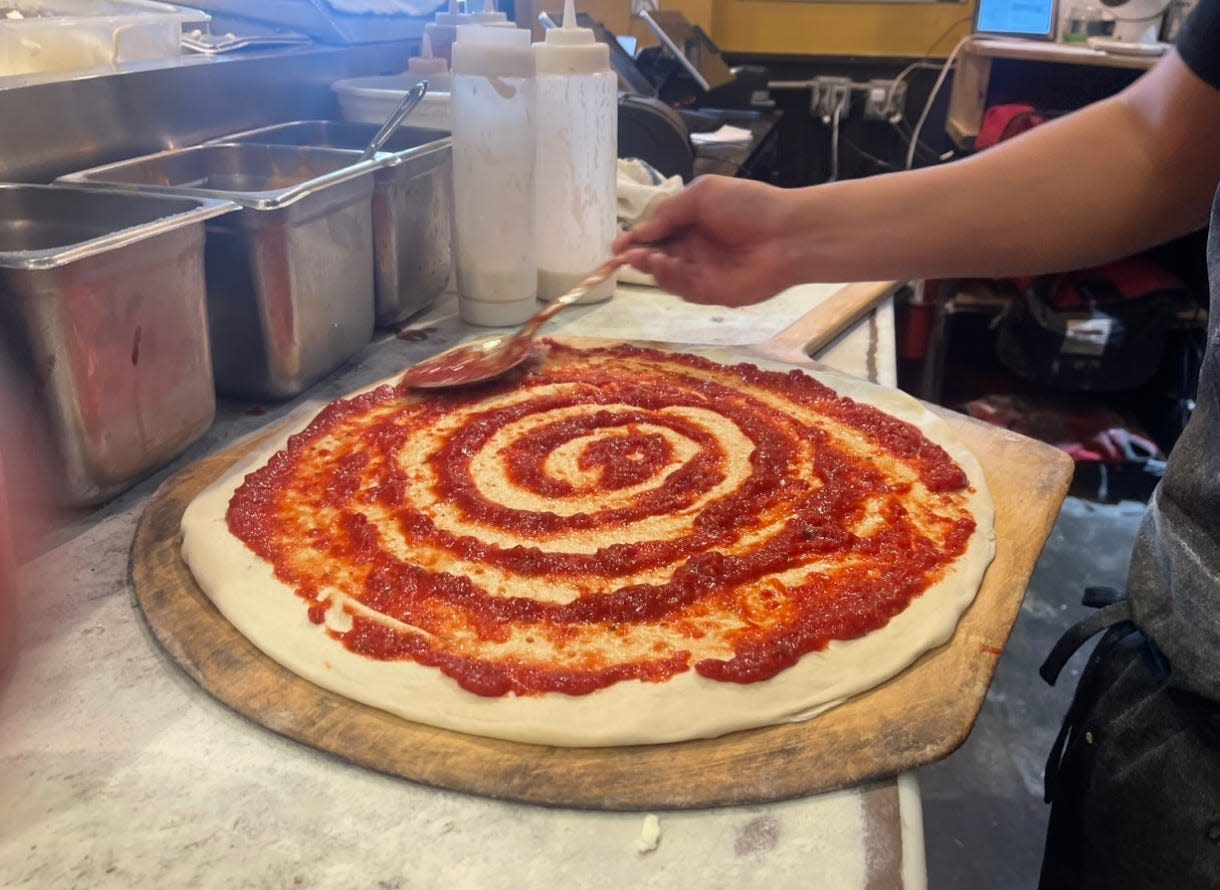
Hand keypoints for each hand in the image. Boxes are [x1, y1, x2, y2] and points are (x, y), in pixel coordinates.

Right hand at [612, 176, 799, 306]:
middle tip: (625, 254)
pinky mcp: (712, 293)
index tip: (615, 245)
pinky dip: (669, 279)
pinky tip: (665, 265)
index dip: (635, 239)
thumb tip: (640, 231)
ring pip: (666, 275)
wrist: (787, 233)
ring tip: (645, 257)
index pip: (656, 234)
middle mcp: (694, 249)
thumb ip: (669, 211)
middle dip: (638, 256)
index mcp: (692, 223)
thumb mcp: (702, 194)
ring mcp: (703, 272)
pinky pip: (683, 288)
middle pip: (656, 257)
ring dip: (652, 267)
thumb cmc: (748, 205)